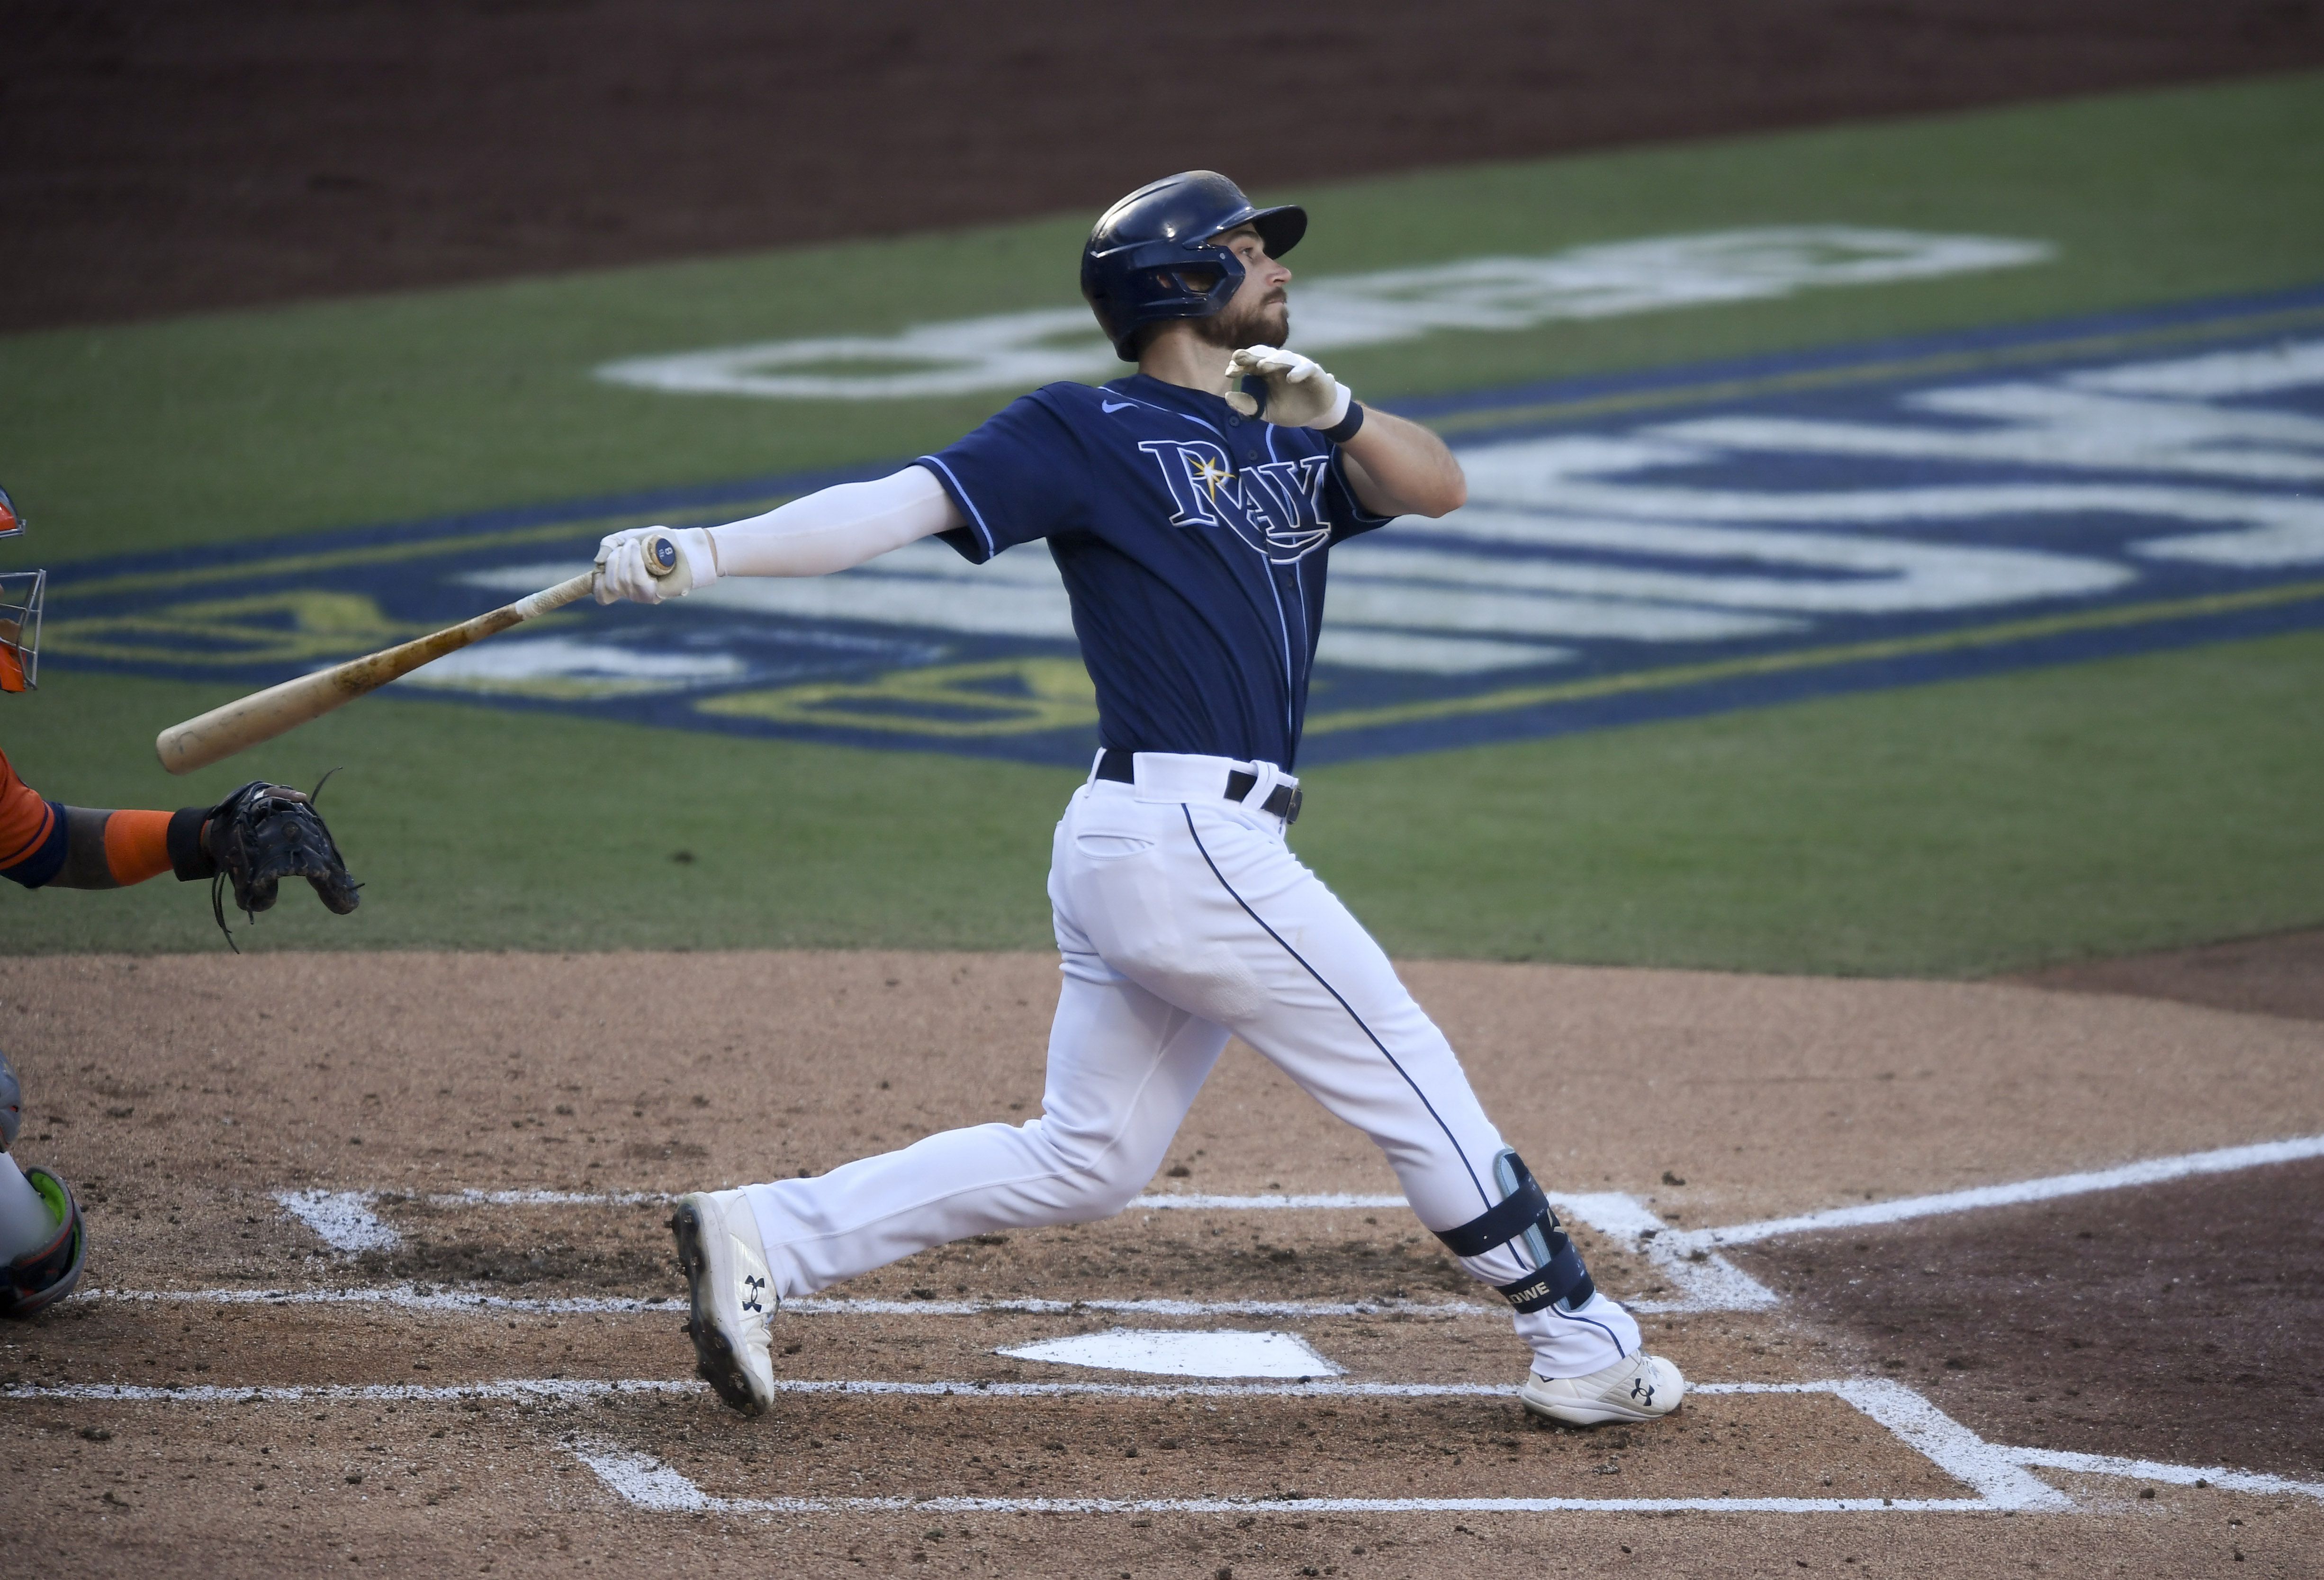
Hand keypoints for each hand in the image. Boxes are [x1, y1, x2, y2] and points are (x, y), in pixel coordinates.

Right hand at [593, 527, 716, 604]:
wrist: (684, 544)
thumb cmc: (659, 541)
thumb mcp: (628, 537)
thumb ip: (609, 545)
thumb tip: (598, 562)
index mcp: (623, 582)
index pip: (602, 596)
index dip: (595, 583)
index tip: (600, 567)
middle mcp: (632, 592)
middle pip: (609, 585)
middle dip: (613, 560)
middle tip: (627, 545)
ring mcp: (643, 595)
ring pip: (621, 582)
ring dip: (624, 558)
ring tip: (635, 544)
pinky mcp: (656, 594)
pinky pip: (637, 581)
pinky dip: (635, 562)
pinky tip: (639, 550)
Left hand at [1223, 346, 1352, 429]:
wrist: (1315, 414)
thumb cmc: (1288, 408)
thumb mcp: (1265, 411)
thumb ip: (1247, 406)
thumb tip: (1227, 397)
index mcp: (1265, 372)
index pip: (1249, 363)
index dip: (1239, 365)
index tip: (1229, 373)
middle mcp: (1279, 365)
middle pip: (1263, 355)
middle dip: (1250, 355)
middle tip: (1238, 357)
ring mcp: (1296, 366)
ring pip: (1284, 357)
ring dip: (1273, 360)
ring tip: (1262, 365)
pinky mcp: (1313, 372)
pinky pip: (1306, 368)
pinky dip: (1298, 371)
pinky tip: (1291, 378)